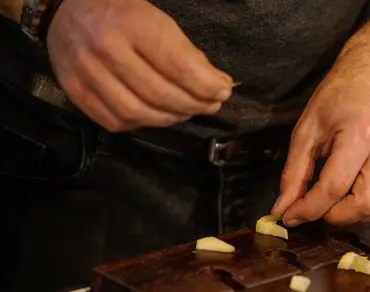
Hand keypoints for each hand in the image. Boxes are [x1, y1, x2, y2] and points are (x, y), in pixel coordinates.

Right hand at [47, 0, 232, 132]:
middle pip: (160, 94)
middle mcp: (106, 48)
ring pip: (137, 113)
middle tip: (209, 105)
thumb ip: (188, 53)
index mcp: (132, 24)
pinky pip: (114, 121)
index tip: (223, 92)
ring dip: (170, 118)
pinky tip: (156, 115)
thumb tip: (219, 85)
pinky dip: (141, 125)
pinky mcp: (74, 90)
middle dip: (193, 105)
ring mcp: (86, 71)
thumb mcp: (159, 20)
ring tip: (186, 111)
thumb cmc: (123, 13)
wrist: (68, 9)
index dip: (206, 86)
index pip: (178, 66)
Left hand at [271, 68, 369, 225]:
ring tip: (340, 202)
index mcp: (358, 134)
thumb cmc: (335, 100)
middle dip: (337, 216)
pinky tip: (357, 195)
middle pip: (366, 203)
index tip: (290, 217)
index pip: (335, 186)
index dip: (310, 208)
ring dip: (358, 215)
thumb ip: (294, 174)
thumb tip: (282, 210)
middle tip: (319, 207)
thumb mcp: (306, 131)